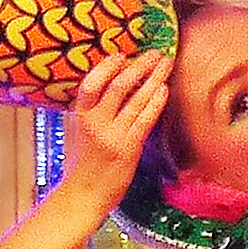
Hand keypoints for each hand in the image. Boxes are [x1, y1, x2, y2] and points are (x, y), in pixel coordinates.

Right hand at [66, 47, 172, 207]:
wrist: (85, 194)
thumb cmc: (85, 164)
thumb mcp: (81, 132)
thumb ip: (93, 112)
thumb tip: (112, 88)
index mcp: (80, 116)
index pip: (90, 84)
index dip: (107, 67)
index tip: (121, 55)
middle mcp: (96, 123)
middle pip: (117, 86)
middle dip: (139, 67)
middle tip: (155, 54)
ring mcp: (113, 136)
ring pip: (135, 100)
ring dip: (153, 79)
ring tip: (166, 65)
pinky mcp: (128, 149)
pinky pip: (144, 120)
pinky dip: (155, 103)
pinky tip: (164, 90)